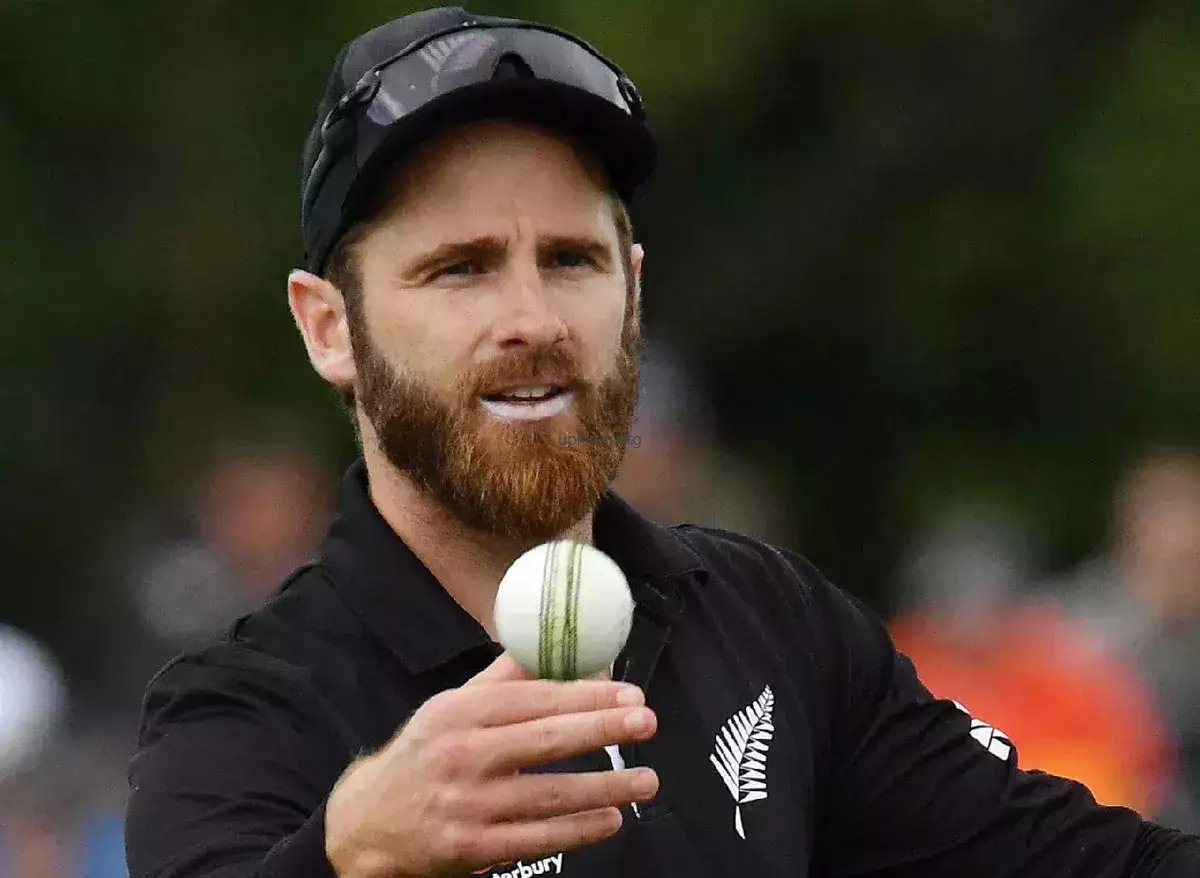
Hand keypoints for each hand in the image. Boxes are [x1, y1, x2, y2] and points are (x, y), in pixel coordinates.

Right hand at [324, 653, 658, 877]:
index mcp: (462, 713)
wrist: (366, 824)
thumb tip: (548, 643)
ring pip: (550, 795)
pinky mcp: (473, 847)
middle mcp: (464, 755)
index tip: (628, 692)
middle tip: (647, 721)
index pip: (534, 698)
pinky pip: (538, 838)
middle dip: (603, 729)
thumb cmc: (423, 756)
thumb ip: (500, 680)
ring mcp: (469, 805)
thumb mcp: (450, 707)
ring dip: (605, 786)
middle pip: (546, 740)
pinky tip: (612, 819)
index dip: (586, 694)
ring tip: (647, 779)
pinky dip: (579, 830)